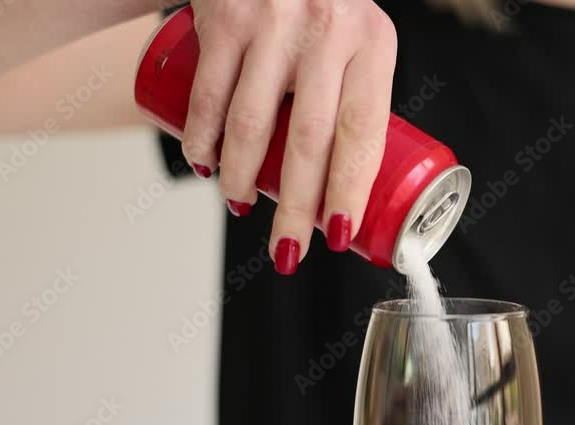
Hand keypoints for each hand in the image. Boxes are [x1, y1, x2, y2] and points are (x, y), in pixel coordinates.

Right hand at [183, 0, 396, 273]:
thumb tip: (350, 182)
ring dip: (242, 180)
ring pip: (251, 125)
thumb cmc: (324, 5)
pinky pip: (208, 96)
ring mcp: (274, 24)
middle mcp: (327, 32)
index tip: (338, 232)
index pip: (364, 133)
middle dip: (296, 209)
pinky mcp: (226, 18)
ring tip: (240, 207)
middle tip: (288, 251)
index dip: (349, 190)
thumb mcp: (359, 39)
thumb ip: (358, 94)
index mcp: (373, 44)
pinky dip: (201, 141)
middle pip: (309, 142)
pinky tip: (205, 165)